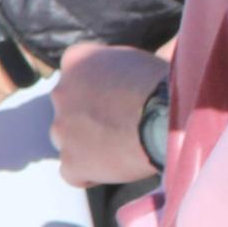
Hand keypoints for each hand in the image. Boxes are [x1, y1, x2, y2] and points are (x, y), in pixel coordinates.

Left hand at [51, 43, 172, 187]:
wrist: (165, 120)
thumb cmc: (166, 85)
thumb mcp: (148, 59)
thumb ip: (134, 61)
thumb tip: (161, 53)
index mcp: (77, 59)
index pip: (77, 72)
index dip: (97, 87)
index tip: (118, 96)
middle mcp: (61, 91)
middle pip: (70, 107)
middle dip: (89, 115)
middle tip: (122, 124)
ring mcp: (62, 128)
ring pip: (68, 139)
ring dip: (88, 144)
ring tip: (122, 147)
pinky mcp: (70, 161)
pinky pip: (72, 172)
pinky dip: (89, 173)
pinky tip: (113, 168)